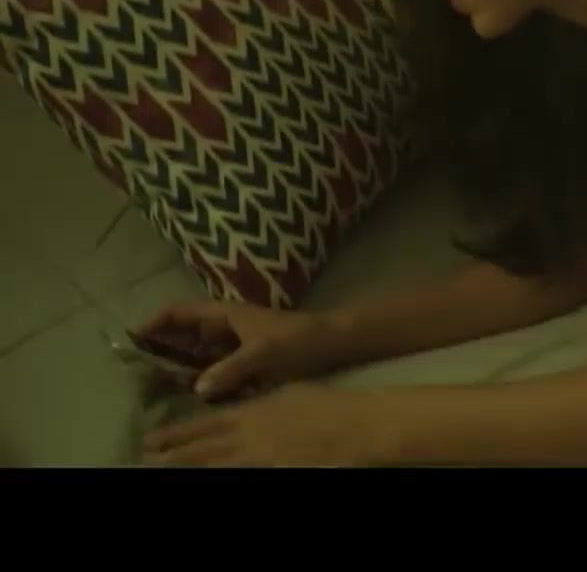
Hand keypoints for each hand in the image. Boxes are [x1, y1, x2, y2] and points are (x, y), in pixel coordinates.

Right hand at [135, 300, 340, 399]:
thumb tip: (197, 388)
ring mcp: (234, 343)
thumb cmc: (298, 340)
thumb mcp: (263, 352)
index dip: (153, 322)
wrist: (333, 343)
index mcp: (223, 314)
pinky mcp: (245, 360)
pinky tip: (192, 395)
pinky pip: (214, 368)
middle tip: (138, 374)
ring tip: (156, 388)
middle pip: (182, 335)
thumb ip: (231, 369)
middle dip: (160, 350)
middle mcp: (224, 326)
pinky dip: (202, 379)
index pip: (178, 312)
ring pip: (197, 354)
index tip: (131, 342)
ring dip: (179, 367)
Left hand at [142, 383, 369, 466]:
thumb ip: (265, 403)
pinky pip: (236, 474)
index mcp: (253, 412)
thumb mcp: (291, 393)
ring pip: (213, 466)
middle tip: (143, 459)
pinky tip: (205, 479)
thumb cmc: (328, 404)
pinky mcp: (273, 471)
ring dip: (187, 468)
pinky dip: (218, 476)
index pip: (205, 426)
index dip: (178, 434)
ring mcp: (259, 458)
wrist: (356, 424)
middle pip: (201, 449)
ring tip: (160, 469)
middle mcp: (248, 436)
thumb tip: (248, 410)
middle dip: (172, 455)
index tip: (153, 440)